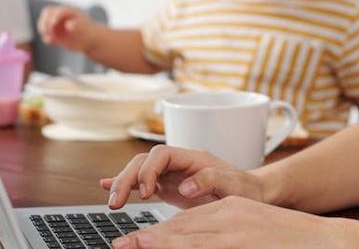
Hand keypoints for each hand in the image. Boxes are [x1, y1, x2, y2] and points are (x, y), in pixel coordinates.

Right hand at [37, 5, 97, 51]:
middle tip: (47, 30)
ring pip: (44, 23)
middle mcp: (61, 16)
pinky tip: (50, 42)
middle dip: (44, 21)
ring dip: (43, 30)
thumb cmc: (89, 31)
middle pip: (46, 13)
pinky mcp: (55, 34)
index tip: (53, 24)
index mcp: (68, 11)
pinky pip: (46, 35)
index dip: (53, 16)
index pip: (56, 10)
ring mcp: (57, 25)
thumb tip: (68, 24)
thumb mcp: (85, 27)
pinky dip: (46, 38)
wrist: (91, 40)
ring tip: (50, 38)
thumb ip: (77, 25)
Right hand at [101, 145, 264, 210]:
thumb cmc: (246, 188)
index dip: (149, 170)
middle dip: (127, 178)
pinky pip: (141, 182)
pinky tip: (106, 187)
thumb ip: (212, 180)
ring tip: (112, 203)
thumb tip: (185, 184)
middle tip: (116, 202)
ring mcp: (171, 174)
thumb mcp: (235, 185)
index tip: (147, 192)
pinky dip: (125, 184)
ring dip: (122, 183)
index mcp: (193, 157)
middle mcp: (178, 163)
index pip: (161, 154)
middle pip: (144, 161)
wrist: (252, 192)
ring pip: (139, 171)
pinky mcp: (167, 187)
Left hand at [110, 196, 347, 248]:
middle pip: (180, 227)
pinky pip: (207, 245)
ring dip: (158, 242)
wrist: (327, 240)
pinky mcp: (243, 241)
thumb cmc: (289, 240)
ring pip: (189, 236)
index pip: (186, 220)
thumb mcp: (251, 230)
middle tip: (120, 246)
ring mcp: (236, 231)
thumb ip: (226, 234)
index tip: (133, 242)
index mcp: (230, 210)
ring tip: (131, 246)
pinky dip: (184, 245)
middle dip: (148, 238)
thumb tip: (199, 240)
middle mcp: (230, 216)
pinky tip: (162, 245)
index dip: (156, 232)